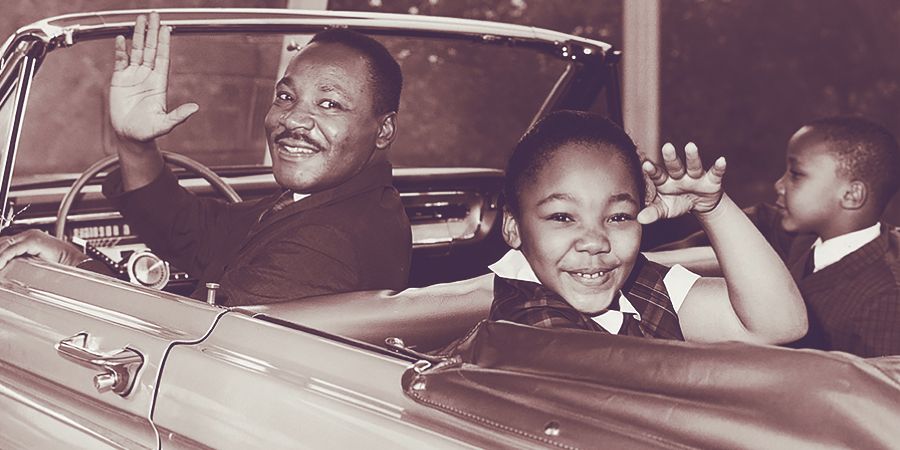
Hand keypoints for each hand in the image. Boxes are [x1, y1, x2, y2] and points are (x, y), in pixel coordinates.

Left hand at [0, 230, 87, 269]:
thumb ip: (23, 259)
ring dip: (0, 255)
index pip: (6, 242)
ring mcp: (31, 236)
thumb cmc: (60, 263)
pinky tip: (1, 264)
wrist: (73, 262)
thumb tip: (9, 265)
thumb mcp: (36, 260)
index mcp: (30, 237)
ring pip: (5, 244)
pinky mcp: (32, 240)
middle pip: (4, 241)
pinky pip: (12, 249)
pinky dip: (3, 257)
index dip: (0, 251)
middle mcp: (29, 234)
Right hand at [109, 12, 197, 142]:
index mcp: (159, 83)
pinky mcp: (119, 80)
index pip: (163, 58)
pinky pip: (120, 60)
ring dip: (138, 35)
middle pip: (151, 49)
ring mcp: (133, 76)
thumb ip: (178, 116)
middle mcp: (147, 76)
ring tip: (139, 19)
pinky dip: (120, 49)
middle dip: (152, 32)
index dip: (164, 43)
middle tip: (154, 14)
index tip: (167, 28)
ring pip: (136, 51)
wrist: (130, 136)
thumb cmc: (148, 132)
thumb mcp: (164, 124)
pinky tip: (121, 38)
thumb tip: (195, 108)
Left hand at [637, 142, 726, 224]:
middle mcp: (679, 176)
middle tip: (666, 146)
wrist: (699, 205)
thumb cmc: (677, 203)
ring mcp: (695, 176)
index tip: (645, 164)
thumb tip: (639, 219)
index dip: (652, 170)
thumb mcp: (665, 209)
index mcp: (665, 181)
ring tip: (690, 146)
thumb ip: (653, 212)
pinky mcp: (711, 180)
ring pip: (693, 165)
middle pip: (674, 166)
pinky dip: (719, 167)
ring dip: (692, 156)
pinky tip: (721, 160)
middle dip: (671, 157)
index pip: (658, 175)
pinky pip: (715, 173)